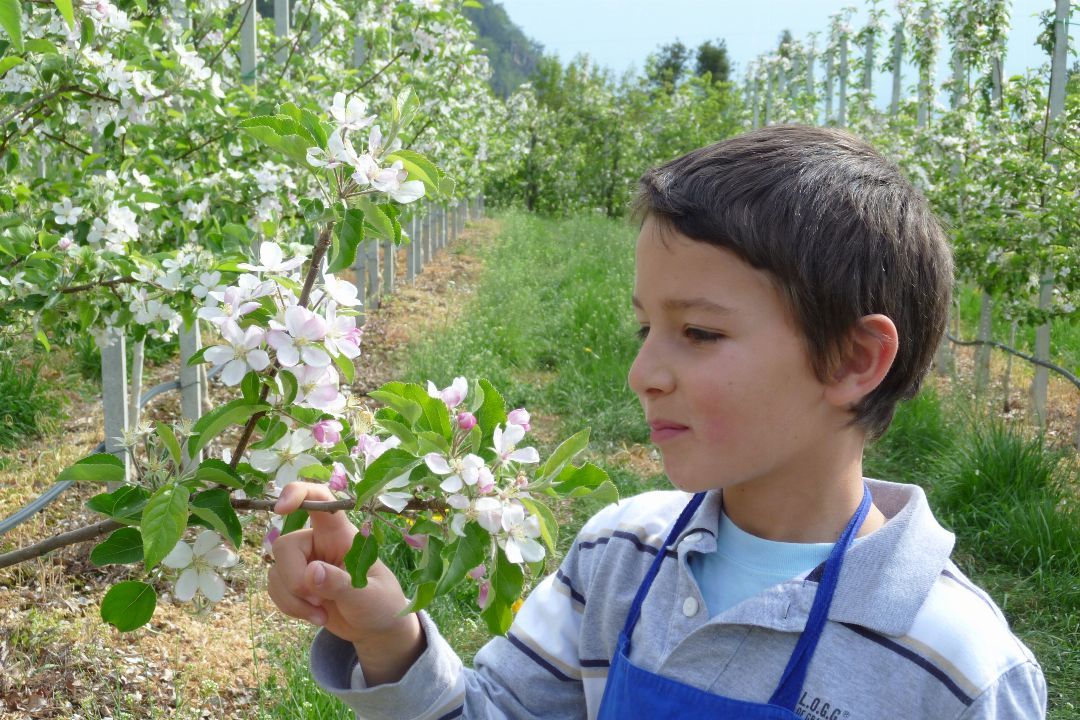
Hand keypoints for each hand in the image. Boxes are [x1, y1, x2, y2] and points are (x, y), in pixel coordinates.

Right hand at [266, 482, 425, 683]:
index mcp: (342, 535)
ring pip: (276, 570)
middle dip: (294, 579)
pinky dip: (290, 607)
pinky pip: (275, 588)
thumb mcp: (368, 598)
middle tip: (318, 601)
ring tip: (322, 614)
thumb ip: (341, 585)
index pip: (320, 500)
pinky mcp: (295, 583)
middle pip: (285, 545)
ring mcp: (305, 563)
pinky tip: (315, 616)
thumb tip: (312, 573)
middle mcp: (319, 543)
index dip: (299, 494)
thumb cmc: (380, 604)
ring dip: (293, 599)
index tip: (281, 508)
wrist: (375, 628)